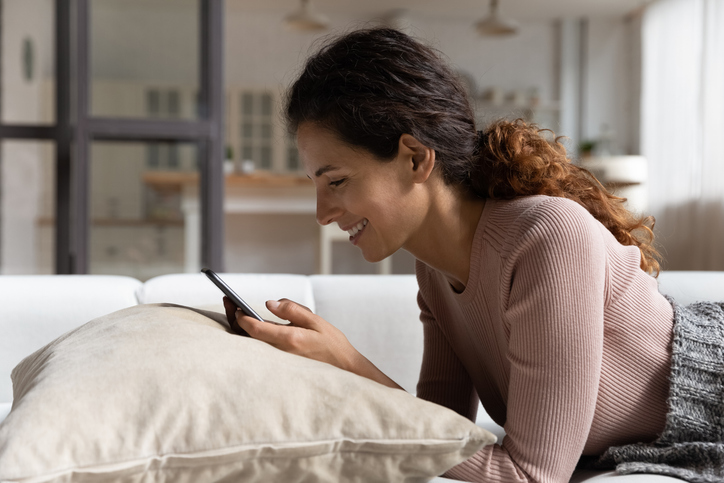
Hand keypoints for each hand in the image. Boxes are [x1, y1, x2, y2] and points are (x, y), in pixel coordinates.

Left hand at [222, 296, 402, 389]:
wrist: (344, 372)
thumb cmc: (332, 346)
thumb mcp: (317, 321)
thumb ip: (293, 310)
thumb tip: (270, 303)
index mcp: (289, 340)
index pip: (256, 328)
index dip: (242, 316)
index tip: (235, 305)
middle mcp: (279, 353)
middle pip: (247, 337)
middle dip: (234, 318)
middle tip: (227, 301)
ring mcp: (277, 362)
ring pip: (250, 345)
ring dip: (239, 327)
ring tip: (233, 310)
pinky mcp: (278, 366)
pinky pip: (258, 350)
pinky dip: (249, 337)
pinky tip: (246, 326)